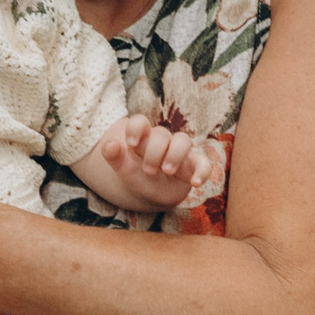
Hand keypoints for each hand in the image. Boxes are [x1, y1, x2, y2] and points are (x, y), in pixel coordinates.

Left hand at [97, 114, 212, 209]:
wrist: (152, 193)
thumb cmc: (137, 175)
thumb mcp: (123, 167)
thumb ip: (114, 157)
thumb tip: (109, 145)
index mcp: (143, 138)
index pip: (141, 121)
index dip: (136, 128)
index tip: (131, 144)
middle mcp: (163, 142)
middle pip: (162, 133)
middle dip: (154, 151)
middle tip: (148, 170)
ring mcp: (179, 153)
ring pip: (183, 140)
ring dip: (175, 154)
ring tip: (167, 171)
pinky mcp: (193, 167)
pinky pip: (204, 164)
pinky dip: (202, 172)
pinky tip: (195, 183)